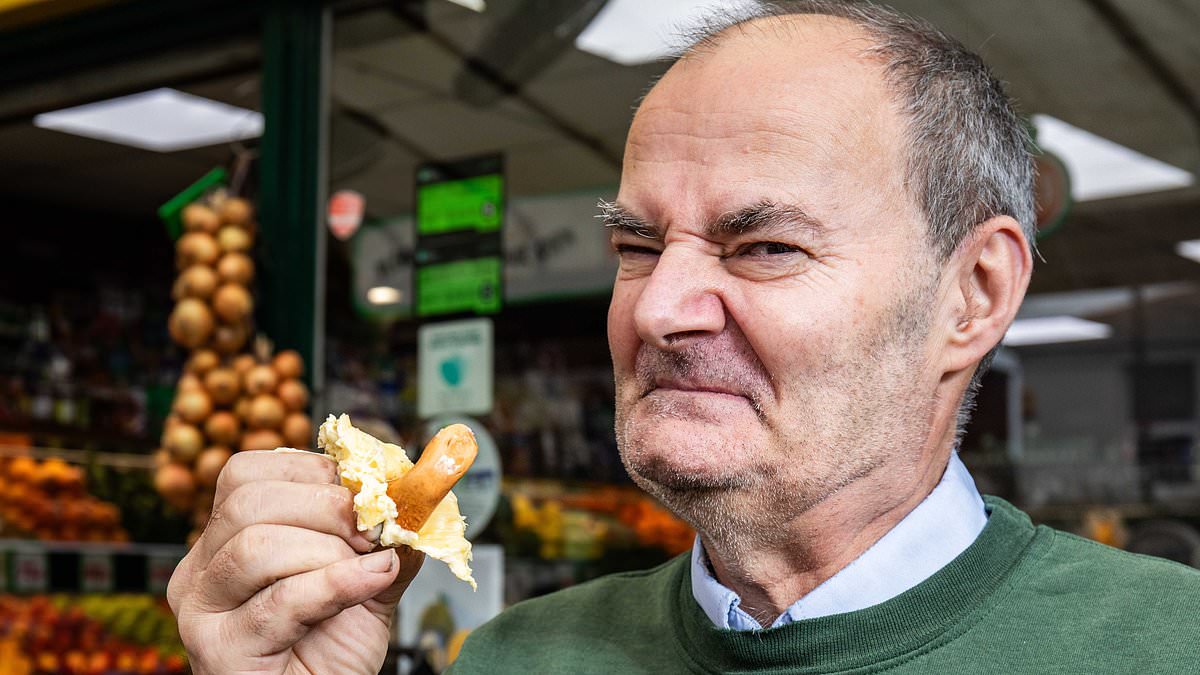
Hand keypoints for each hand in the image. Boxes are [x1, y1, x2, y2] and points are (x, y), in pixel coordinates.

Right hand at [167, 450, 424, 674]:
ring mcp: (203, 610)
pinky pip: (281, 600)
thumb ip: (386, 535)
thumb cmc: (334, 651)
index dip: (313, 472)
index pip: (247, 473)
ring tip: (367, 572)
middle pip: (248, 501)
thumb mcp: (368, 579)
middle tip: (372, 535)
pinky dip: (337, 585)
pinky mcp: (221, 649)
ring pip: (256, 546)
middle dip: (326, 508)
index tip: (365, 496)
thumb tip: (417, 490)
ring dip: (329, 553)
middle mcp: (202, 569)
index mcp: (225, 538)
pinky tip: (368, 584)